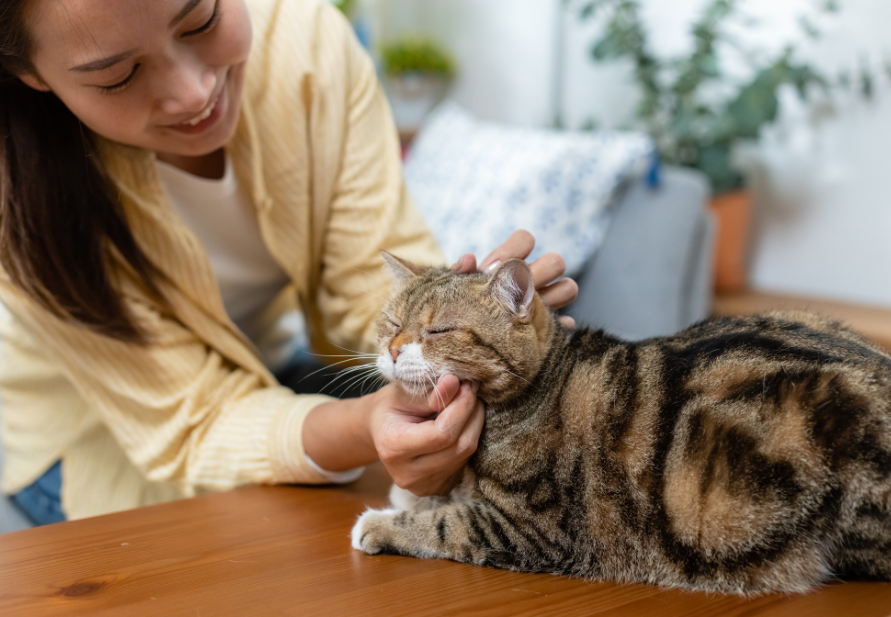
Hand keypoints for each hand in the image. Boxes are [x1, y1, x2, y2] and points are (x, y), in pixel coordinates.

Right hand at [368, 374, 483, 495]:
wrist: (380, 432)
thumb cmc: (390, 408)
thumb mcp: (402, 394)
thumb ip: (430, 393)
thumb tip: (455, 382)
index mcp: (393, 447)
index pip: (442, 433)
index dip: (461, 407)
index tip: (468, 385)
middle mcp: (406, 474)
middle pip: (458, 447)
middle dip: (472, 414)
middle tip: (472, 390)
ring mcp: (422, 486)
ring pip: (465, 455)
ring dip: (474, 426)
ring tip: (468, 403)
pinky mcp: (437, 489)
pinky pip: (464, 463)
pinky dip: (468, 439)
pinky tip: (462, 423)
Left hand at [451, 229, 578, 327]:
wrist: (467, 335)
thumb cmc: (464, 303)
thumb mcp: (459, 287)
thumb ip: (462, 272)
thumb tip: (469, 258)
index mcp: (512, 261)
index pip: (525, 239)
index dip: (514, 249)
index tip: (493, 268)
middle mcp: (534, 277)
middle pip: (556, 262)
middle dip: (540, 272)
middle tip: (517, 290)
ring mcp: (546, 301)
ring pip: (568, 288)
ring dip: (554, 297)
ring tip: (528, 311)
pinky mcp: (549, 327)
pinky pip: (566, 324)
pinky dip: (556, 328)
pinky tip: (536, 336)